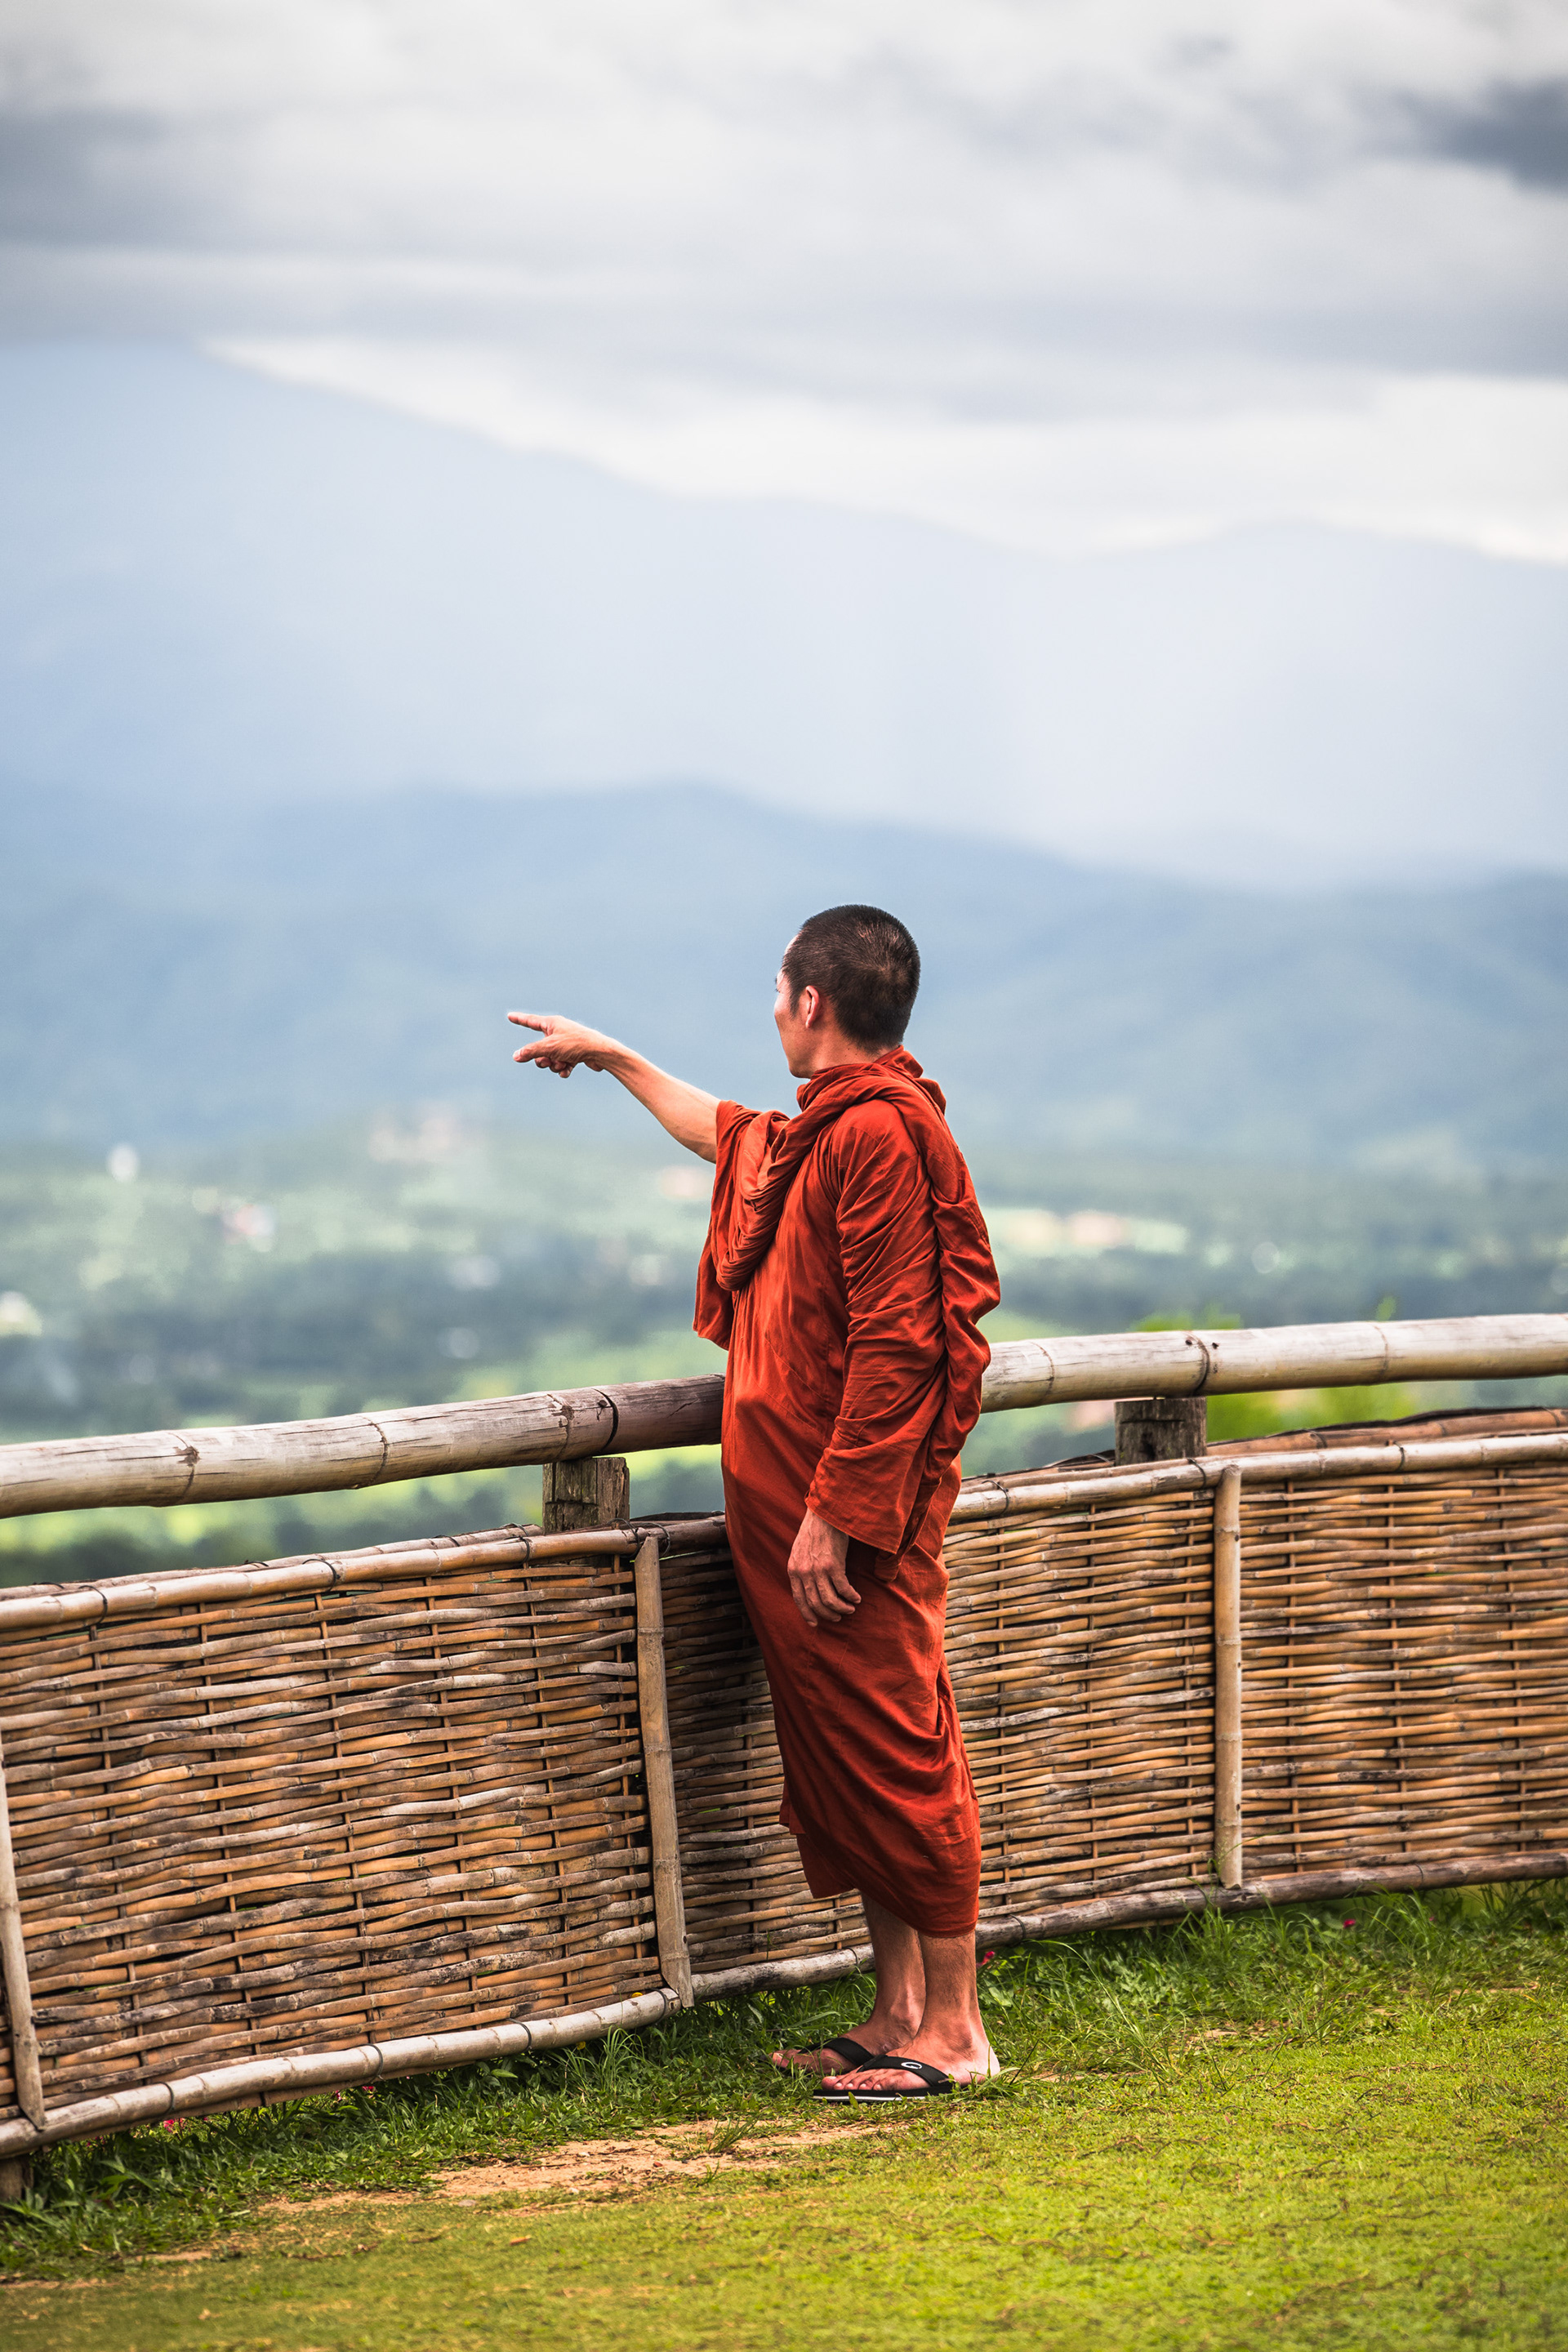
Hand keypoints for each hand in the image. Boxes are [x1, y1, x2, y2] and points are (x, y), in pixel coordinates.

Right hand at [508, 1012, 623, 1078]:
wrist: (600, 1052)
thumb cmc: (575, 1044)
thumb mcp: (549, 1047)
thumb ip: (530, 1051)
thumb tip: (516, 1056)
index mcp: (552, 1024)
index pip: (530, 1021)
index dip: (519, 1019)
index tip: (510, 1016)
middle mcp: (558, 1032)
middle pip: (539, 1048)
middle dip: (541, 1058)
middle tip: (547, 1060)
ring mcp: (566, 1044)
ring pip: (550, 1059)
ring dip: (553, 1065)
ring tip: (562, 1064)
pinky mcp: (574, 1055)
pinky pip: (561, 1065)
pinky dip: (563, 1069)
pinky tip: (568, 1069)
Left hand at [787, 1510, 857, 1626]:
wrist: (824, 1514)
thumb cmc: (815, 1531)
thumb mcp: (799, 1551)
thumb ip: (801, 1569)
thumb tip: (808, 1586)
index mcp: (793, 1570)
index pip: (798, 1599)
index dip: (807, 1614)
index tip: (815, 1623)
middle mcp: (803, 1572)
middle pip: (815, 1603)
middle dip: (828, 1614)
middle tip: (838, 1617)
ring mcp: (818, 1570)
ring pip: (830, 1600)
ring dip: (842, 1608)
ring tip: (850, 1609)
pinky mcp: (833, 1565)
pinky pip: (843, 1589)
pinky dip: (851, 1596)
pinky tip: (857, 1598)